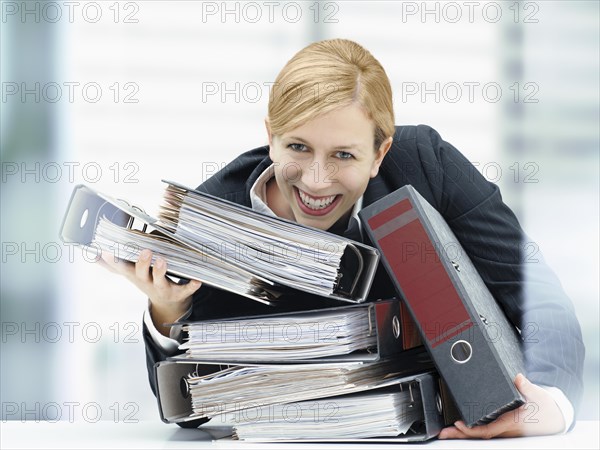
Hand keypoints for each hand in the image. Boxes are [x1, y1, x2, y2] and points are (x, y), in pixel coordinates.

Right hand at [99, 249, 201, 334]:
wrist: (167, 304)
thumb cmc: (148, 281)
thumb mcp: (130, 274)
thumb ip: (113, 265)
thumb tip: (93, 255)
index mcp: (136, 276)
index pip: (122, 268)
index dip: (114, 261)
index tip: (107, 252)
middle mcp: (148, 282)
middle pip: (141, 273)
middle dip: (142, 263)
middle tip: (144, 251)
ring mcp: (163, 288)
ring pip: (161, 280)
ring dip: (161, 271)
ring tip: (162, 260)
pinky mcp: (179, 293)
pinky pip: (186, 290)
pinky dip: (191, 286)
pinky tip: (197, 280)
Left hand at [438, 373, 564, 438]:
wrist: (555, 418)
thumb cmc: (545, 407)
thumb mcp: (538, 395)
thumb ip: (526, 386)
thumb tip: (518, 378)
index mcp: (512, 423)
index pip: (489, 429)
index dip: (472, 429)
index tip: (459, 423)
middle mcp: (505, 430)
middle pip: (479, 435)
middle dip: (460, 435)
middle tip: (443, 434)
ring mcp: (503, 431)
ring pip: (480, 434)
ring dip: (462, 434)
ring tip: (446, 432)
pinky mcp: (502, 428)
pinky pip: (484, 431)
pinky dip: (471, 431)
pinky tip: (459, 428)